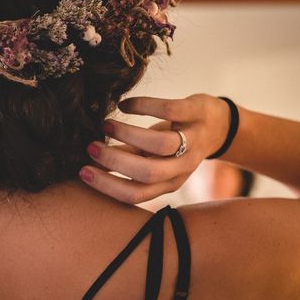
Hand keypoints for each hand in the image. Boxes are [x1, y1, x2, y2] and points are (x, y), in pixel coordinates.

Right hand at [79, 94, 229, 203]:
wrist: (216, 125)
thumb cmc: (174, 145)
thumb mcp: (152, 158)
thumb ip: (126, 161)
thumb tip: (90, 164)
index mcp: (168, 183)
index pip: (136, 194)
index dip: (108, 185)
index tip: (83, 171)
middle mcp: (182, 166)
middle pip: (148, 173)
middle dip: (115, 161)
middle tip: (90, 147)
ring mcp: (193, 139)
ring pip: (161, 144)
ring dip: (128, 134)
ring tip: (106, 125)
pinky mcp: (195, 113)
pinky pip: (169, 110)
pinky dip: (143, 106)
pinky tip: (124, 105)